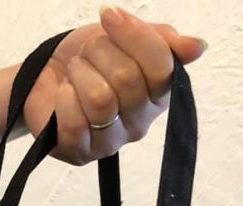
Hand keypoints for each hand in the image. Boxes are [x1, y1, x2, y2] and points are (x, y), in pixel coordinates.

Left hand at [23, 5, 206, 164]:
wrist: (45, 77)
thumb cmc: (90, 60)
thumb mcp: (125, 38)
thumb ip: (162, 41)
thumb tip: (198, 47)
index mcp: (158, 95)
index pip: (162, 67)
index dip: (134, 36)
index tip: (109, 16)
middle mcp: (139, 123)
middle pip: (128, 80)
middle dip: (100, 52)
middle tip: (87, 52)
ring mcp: (110, 142)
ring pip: (100, 100)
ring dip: (80, 73)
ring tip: (75, 71)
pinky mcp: (80, 153)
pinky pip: (76, 123)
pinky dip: (64, 98)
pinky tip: (63, 93)